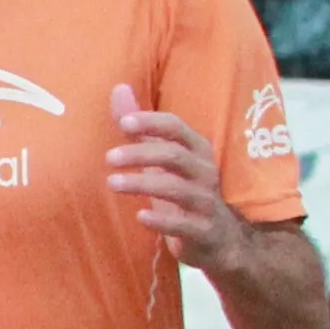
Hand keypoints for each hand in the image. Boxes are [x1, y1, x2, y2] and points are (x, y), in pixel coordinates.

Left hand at [105, 84, 245, 270]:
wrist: (221, 240)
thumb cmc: (184, 192)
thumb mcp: (162, 159)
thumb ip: (139, 129)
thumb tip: (118, 88)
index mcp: (196, 151)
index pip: (177, 128)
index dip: (153, 123)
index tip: (124, 123)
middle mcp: (204, 172)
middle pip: (175, 155)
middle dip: (141, 154)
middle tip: (108, 158)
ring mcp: (205, 202)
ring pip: (177, 188)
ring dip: (144, 184)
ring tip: (112, 183)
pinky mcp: (203, 231)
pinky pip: (184, 225)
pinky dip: (162, 221)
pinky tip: (140, 216)